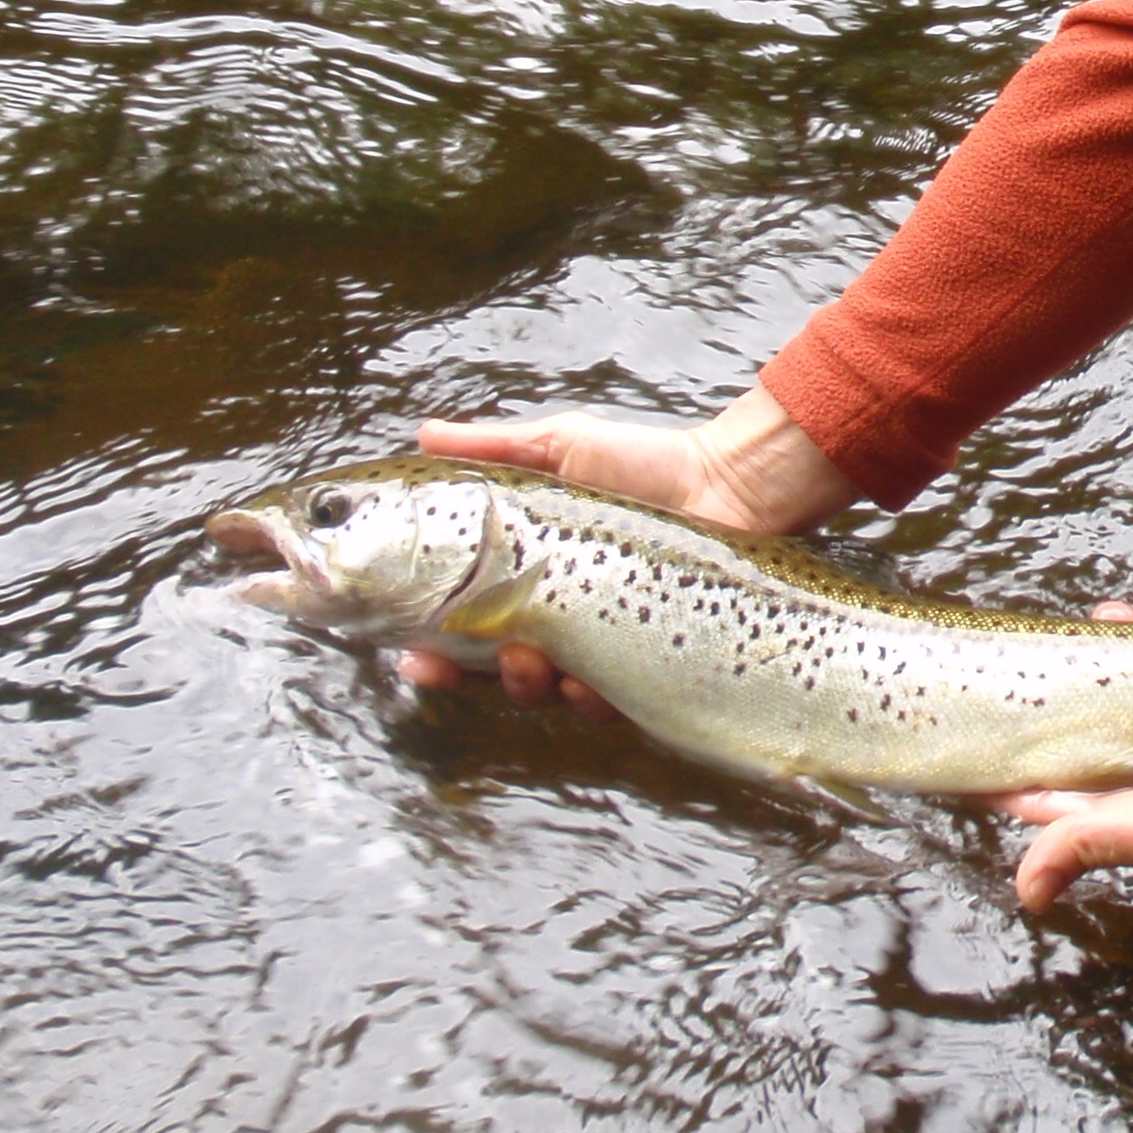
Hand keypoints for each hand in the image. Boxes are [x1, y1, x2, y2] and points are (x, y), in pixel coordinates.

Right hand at [394, 386, 855, 709]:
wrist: (731, 485)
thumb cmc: (648, 463)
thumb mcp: (563, 446)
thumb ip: (492, 447)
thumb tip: (423, 432)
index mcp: (527, 575)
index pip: (460, 621)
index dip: (426, 643)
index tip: (402, 649)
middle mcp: (557, 617)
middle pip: (486, 668)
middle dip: (455, 675)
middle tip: (437, 662)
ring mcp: (601, 644)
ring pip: (540, 690)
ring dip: (520, 683)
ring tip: (523, 655)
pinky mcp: (646, 663)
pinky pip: (605, 700)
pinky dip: (585, 695)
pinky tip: (578, 678)